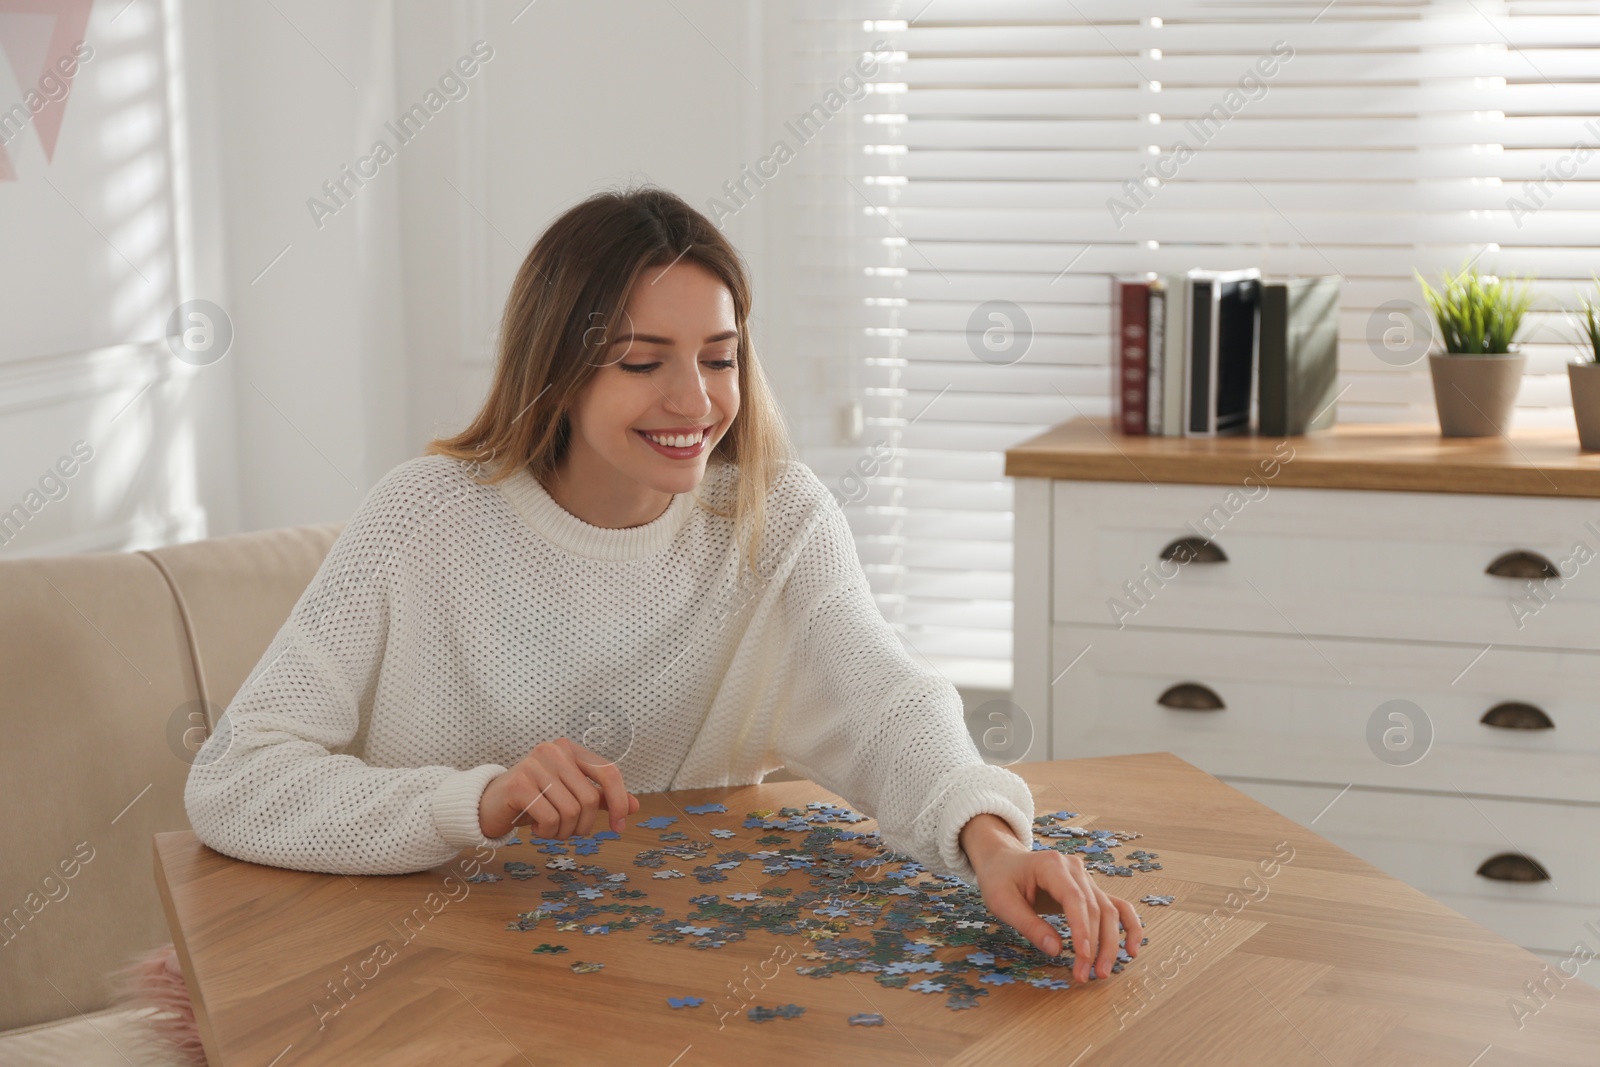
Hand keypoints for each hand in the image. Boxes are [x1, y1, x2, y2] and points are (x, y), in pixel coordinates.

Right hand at [478, 737, 640, 839]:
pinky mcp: (519, 784)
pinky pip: (550, 818)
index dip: (620, 801)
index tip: (619, 827)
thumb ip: (602, 799)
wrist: (490, 804)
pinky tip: (537, 829)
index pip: (609, 772)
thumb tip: (634, 807)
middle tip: (569, 832)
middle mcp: (555, 751)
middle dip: (584, 825)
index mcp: (571, 749)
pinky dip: (547, 832)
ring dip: (564, 832)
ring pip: (571, 811)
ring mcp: (535, 764)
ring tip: (551, 830)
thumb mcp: (571, 796)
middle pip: (590, 799)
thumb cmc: (535, 799)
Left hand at [960, 813, 1143, 985]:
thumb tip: (1056, 950)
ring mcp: (1085, 878)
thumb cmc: (1000, 879)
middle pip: (1096, 908)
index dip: (1082, 929)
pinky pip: (1115, 907)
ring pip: (1109, 911)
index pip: (1075, 899)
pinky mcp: (1089, 890)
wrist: (1003, 861)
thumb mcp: (1003, 902)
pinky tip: (1131, 949)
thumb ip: (1029, 925)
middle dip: (1094, 945)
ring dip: (1110, 944)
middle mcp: (1075, 869)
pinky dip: (1128, 926)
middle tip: (1085, 976)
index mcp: (1052, 865)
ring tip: (1103, 972)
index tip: (1083, 957)